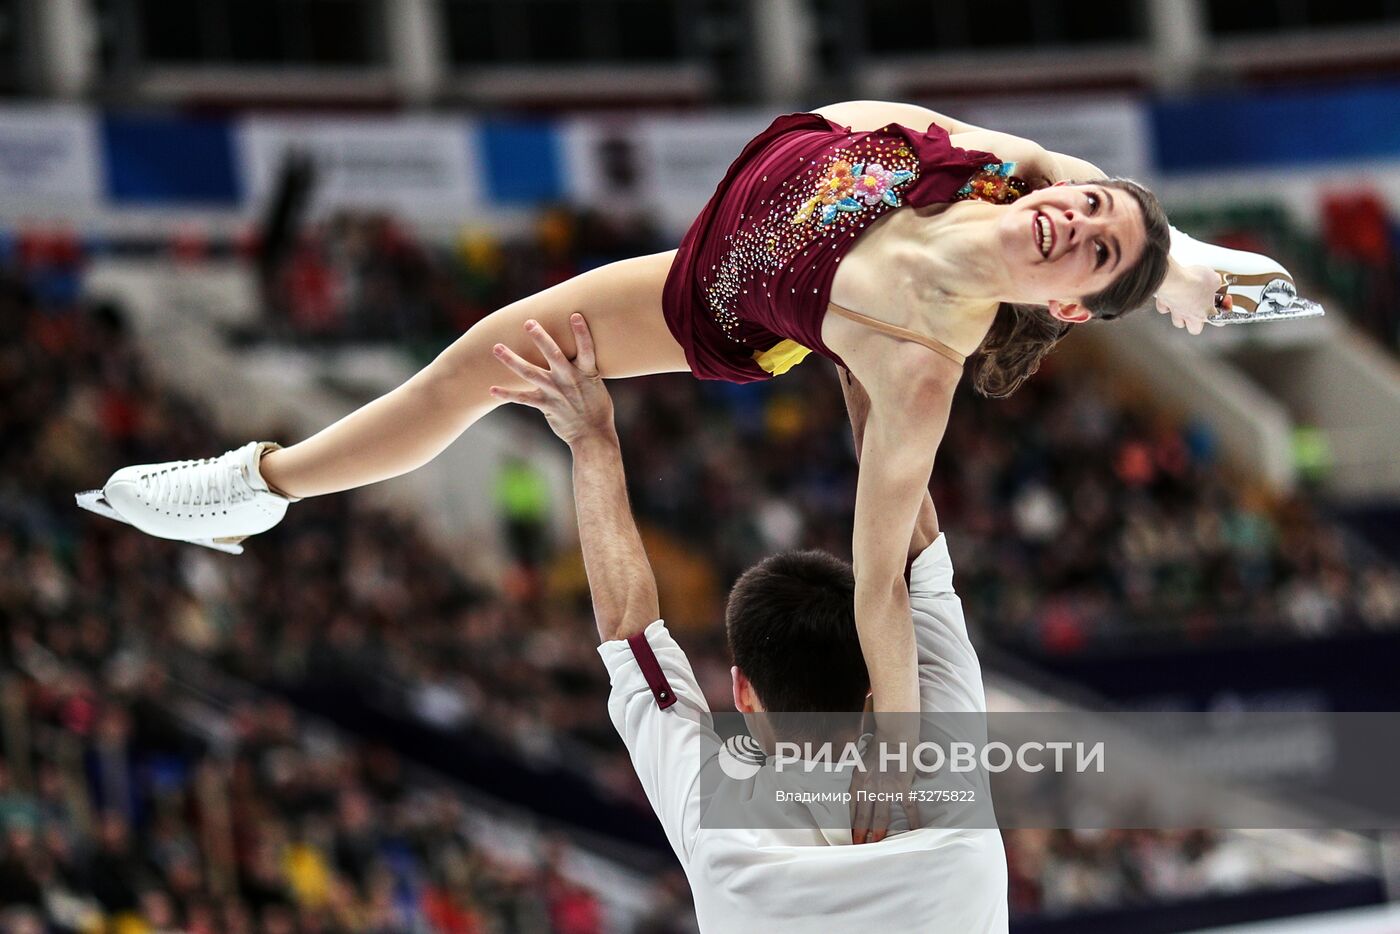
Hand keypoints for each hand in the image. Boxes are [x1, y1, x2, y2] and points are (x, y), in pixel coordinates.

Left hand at [490, 315, 614, 445]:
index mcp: (587, 373)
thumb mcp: (596, 384)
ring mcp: (556, 392)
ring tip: (497, 348)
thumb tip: (573, 350)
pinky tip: (492, 389)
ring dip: (512, 360)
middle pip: (554, 354)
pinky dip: (507, 394)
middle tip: (528, 322)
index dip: (581, 333)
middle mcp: (570, 379)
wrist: (592, 435)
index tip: (574, 315)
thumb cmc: (596, 407)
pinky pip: (523, 398)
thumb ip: (583, 368)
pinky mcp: (546, 405)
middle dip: (541, 338)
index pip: (586, 349)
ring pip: (530, 372)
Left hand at [848, 731, 920, 843]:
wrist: (894, 734)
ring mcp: (886, 790)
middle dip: (861, 833)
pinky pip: (907, 808)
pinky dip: (911, 820)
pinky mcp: (902, 788)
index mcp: (858, 781)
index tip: (851, 833)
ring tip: (876, 844)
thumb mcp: (862, 760)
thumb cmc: (878, 743)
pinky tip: (913, 831)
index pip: (853, 807)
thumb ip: (861, 775)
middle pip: (864, 816)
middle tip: (859, 845)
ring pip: (881, 816)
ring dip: (878, 831)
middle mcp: (870, 788)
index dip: (852, 821)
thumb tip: (860, 785)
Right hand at [1155, 263, 1228, 335]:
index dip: (1225, 311)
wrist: (1174, 278)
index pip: (1220, 318)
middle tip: (1202, 313)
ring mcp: (1176, 311)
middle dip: (1199, 323)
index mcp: (1206, 312)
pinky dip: (1167, 306)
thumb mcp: (1215, 279)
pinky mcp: (1164, 302)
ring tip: (1186, 309)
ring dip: (1182, 318)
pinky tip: (1170, 300)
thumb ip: (1216, 283)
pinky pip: (1165, 308)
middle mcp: (1190, 315)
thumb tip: (1216, 282)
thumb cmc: (1194, 281)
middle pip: (1195, 329)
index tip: (1225, 304)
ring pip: (1179, 323)